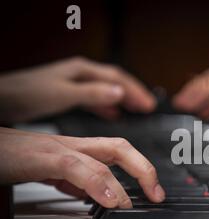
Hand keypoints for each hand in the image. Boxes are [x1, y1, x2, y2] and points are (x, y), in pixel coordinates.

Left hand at [0, 57, 155, 121]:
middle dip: (133, 94)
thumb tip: (120, 94)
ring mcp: (74, 84)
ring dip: (122, 100)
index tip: (150, 105)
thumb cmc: (28, 93)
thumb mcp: (64, 94)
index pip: (118, 79)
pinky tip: (111, 114)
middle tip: (149, 107)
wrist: (3, 98)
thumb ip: (93, 94)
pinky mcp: (67, 95)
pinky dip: (106, 107)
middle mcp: (81, 75)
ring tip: (136, 110)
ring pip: (106, 91)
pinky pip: (94, 99)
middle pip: (115, 83)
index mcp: (83, 71)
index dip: (136, 92)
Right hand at [0, 128, 164, 207]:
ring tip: (136, 204)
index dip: (142, 168)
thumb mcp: (50, 173)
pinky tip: (108, 200)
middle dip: (145, 169)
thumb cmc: (9, 158)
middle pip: (120, 146)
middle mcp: (71, 145)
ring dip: (125, 181)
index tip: (155, 191)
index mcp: (76, 149)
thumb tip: (97, 196)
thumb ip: (75, 182)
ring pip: (103, 154)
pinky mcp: (40, 158)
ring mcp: (57, 148)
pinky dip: (96, 183)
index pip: (118, 151)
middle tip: (157, 195)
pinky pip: (74, 167)